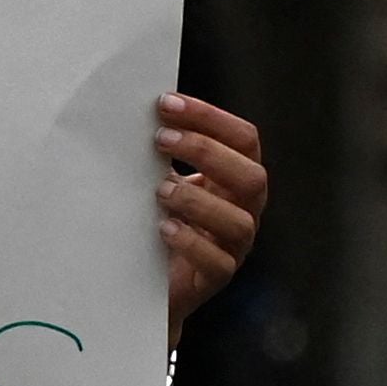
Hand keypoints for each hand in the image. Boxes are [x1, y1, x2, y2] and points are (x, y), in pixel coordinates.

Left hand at [156, 93, 265, 344]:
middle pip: (253, 176)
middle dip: (207, 152)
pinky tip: (163, 228)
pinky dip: (190, 241)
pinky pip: (218, 263)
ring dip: (197, 200)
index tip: (166, 103)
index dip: (211, 118)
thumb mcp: (164, 179)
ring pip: (239, 222)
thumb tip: (133, 111)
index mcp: (234, 179)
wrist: (145, 282)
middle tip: (160, 139)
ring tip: (159, 190)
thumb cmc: (157, 219)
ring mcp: (234, 247)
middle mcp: (243, 211)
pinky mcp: (216, 278)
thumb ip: (162, 153)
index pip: (244, 140)